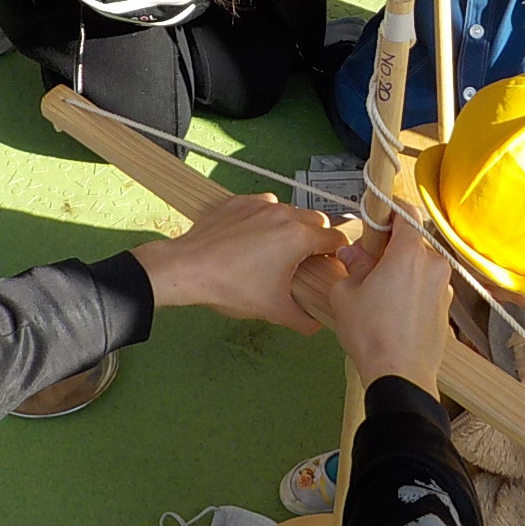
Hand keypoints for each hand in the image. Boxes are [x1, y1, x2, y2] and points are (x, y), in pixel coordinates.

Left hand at [130, 193, 343, 334]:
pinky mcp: (239, 201)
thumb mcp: (273, 310)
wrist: (187, 269)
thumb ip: (303, 319)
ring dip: (290, 226)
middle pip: (316, 220)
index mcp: (298, 237)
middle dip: (316, 239)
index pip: (336, 239)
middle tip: (304, 260)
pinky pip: (264, 205)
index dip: (337, 254)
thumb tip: (316, 324)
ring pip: (290, 210)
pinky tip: (252, 237)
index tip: (330, 266)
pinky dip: (265, 218)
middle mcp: (283, 214)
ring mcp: (260, 204)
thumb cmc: (230, 287)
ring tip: (276, 249)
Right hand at [327, 222, 450, 393]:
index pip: (406, 213)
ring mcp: (444, 288)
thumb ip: (352, 266)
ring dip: (402, 271)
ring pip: (420, 266)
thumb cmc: (372, 334)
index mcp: (409, 253)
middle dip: (390, 249)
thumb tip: (353, 255)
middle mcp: (433, 265)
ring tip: (379, 294)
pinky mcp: (446, 309)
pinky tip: (393, 312)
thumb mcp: (346, 294)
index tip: (376, 218)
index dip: (389, 211)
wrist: (400, 375)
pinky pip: (427, 288)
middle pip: (412, 242)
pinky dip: (412, 291)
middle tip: (367, 264)